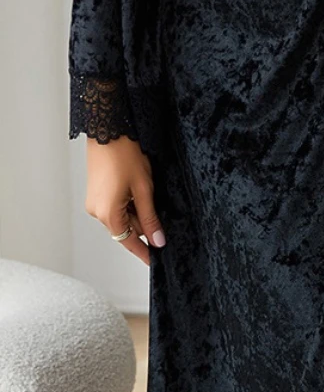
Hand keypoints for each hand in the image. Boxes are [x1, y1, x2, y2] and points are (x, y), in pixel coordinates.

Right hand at [85, 135, 165, 265]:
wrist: (108, 130)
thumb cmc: (125, 155)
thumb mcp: (144, 189)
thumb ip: (150, 217)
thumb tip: (158, 240)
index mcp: (108, 214)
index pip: (129, 242)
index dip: (145, 252)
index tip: (156, 261)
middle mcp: (96, 212)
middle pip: (126, 229)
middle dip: (144, 225)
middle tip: (161, 215)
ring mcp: (94, 202)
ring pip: (121, 217)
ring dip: (137, 212)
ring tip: (147, 192)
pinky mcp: (96, 194)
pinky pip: (115, 207)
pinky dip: (129, 204)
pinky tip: (138, 190)